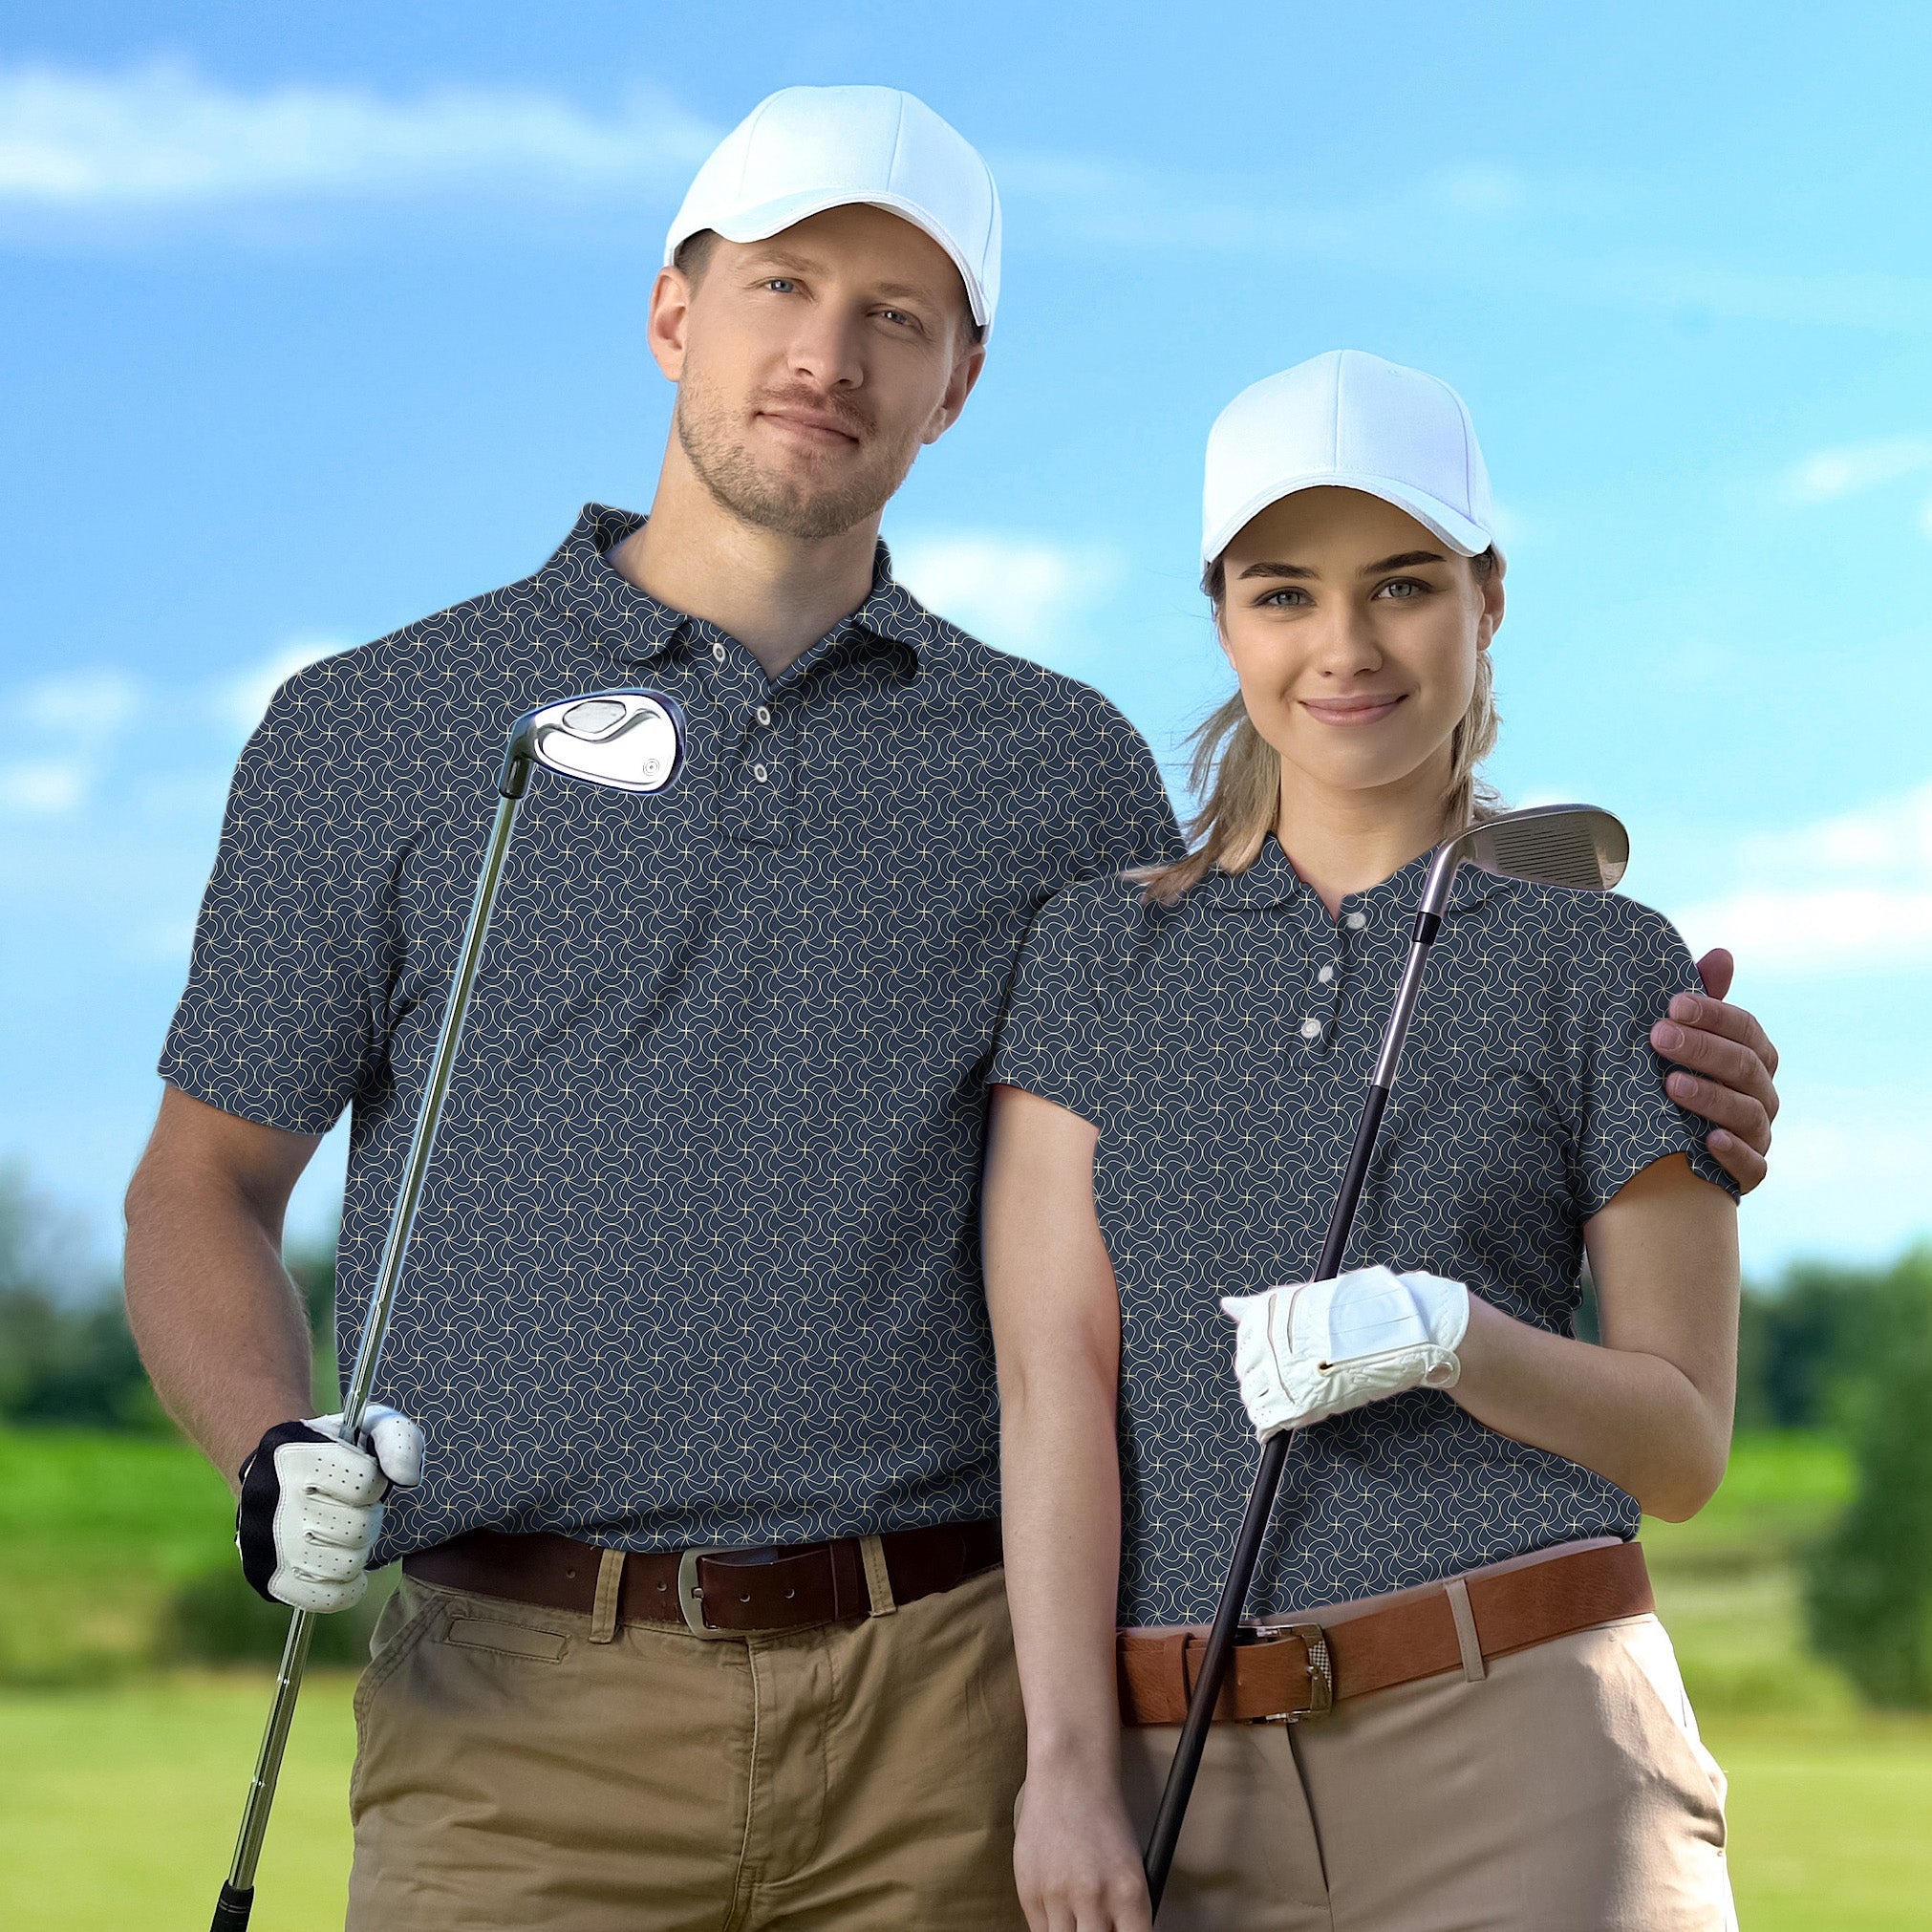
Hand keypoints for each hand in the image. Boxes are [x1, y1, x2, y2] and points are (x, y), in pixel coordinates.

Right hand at [235, 1404, 424, 1611]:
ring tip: (344, 1534)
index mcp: (297, 1456)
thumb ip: (399, 1440)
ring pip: (345, 1566)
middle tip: (354, 1509)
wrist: (272, 1471)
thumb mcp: (369, 1425)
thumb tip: (407, 1479)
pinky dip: (346, 1587)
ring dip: (356, 1551)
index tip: (364, 1479)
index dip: (375, 1483)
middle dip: (367, 1518)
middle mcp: (275, 1502)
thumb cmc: (334, 1449)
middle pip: (357, 1529)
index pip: (365, 1484)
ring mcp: (267, 1546)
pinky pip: (326, 1599)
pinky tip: (342, 1563)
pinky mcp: (268, 1579)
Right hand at [1014, 1764, 1152, 1931]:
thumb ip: (1124, 1912)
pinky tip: (1059, 1907)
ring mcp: (1058, 1895)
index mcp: (1129, 1892)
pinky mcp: (1028, 1891)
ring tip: (1078, 1915)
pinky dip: (1052, 1927)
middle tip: (1096, 1924)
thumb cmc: (1104, 1821)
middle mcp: (1094, 1897)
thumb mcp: (1130, 1867)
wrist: (1068, 1778)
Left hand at [1221, 1266, 1468, 1437]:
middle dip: (1259, 1381)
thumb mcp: (1305, 1301)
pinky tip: (1273, 1427)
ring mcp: (1283, 1370)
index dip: (1259, 1357)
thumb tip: (1226, 1304)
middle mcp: (1269, 1339)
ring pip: (1254, 1396)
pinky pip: (1268, 1418)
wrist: (1398, 1329)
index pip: (1245, 1343)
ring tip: (1285, 1403)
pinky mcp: (1299, 1399)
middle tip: (1284, 1384)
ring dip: (1264, 1403)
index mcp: (1269, 1311)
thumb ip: (1263, 1308)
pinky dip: (1268, 1425)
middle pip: (1246, 1371)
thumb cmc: (1357, 1313)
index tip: (1275, 1362)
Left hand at [1650, 948, 1778, 1193]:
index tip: (1671, 1004)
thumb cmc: (1672, 1076)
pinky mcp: (1748, 1174)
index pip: (1746, 1029)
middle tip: (1658, 1037)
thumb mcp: (1681, 1039)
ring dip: (1711, 1097)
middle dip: (1702, 1049)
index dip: (1713, 1015)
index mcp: (1753, 1056)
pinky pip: (1753, 1167)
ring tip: (1670, 1085)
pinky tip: (1707, 1140)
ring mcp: (1758, 1134)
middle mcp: (1762, 1094)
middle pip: (1745, 1067)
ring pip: (1748, 1114)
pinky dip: (1733, 1153)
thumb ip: (1702, 1001)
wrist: (1659, 1149)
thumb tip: (1722, 954)